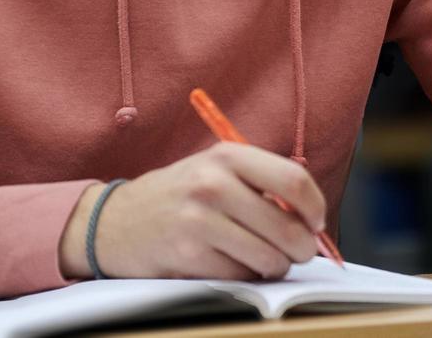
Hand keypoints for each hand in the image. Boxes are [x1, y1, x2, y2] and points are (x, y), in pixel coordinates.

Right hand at [57, 143, 325, 280]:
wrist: (114, 221)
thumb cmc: (178, 197)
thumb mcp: (215, 171)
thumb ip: (261, 185)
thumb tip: (313, 222)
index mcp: (227, 156)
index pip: (294, 180)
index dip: (316, 208)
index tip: (317, 223)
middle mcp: (213, 183)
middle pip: (288, 227)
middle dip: (301, 248)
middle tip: (296, 252)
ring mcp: (199, 219)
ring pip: (270, 258)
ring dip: (273, 266)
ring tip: (259, 257)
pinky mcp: (188, 254)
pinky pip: (241, 276)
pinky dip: (243, 276)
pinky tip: (227, 262)